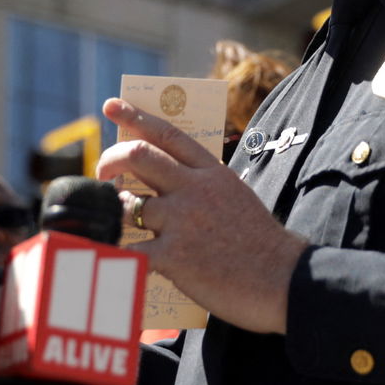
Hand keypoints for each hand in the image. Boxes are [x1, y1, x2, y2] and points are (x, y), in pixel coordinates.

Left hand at [98, 98, 307, 334]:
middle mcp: (195, 189)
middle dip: (111, 159)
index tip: (112, 105)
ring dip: (118, 215)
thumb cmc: (260, 244)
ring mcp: (182, 221)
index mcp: (212, 173)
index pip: (168, 134)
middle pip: (139, 156)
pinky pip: (130, 250)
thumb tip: (163, 187)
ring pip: (129, 206)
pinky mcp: (173, 256)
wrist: (282, 279)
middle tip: (102, 172)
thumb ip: (203, 186)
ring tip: (119, 225)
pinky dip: (117, 255)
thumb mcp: (235, 197)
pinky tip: (116, 259)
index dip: (136, 117)